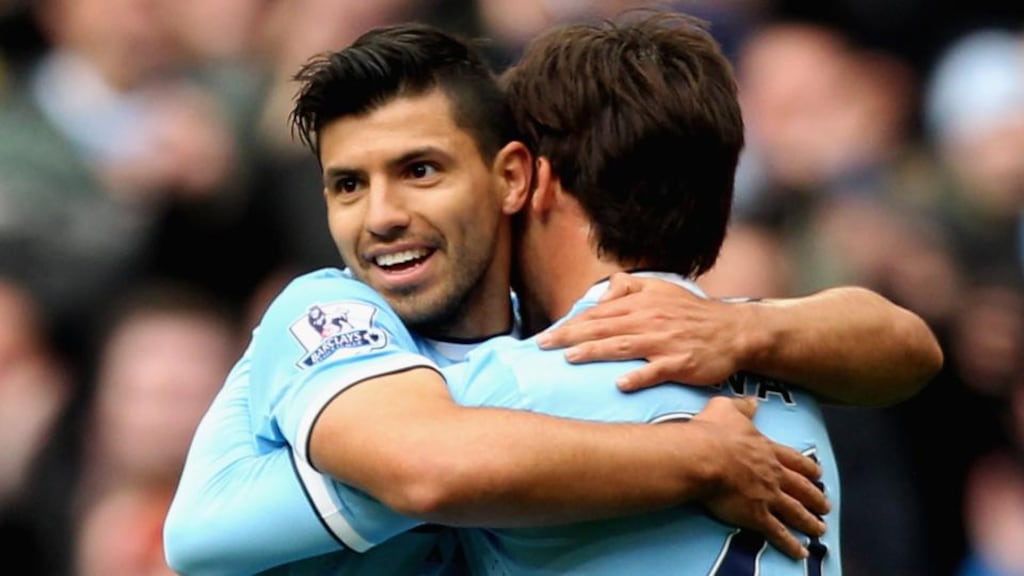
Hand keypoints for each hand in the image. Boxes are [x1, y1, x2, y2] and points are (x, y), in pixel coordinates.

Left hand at [537, 273, 749, 389]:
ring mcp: (665, 342)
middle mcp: (650, 320)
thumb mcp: (661, 289)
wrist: (733, 331)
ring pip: (624, 346)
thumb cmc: (693, 313)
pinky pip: (657, 370)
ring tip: (570, 358)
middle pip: (604, 327)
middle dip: (570, 336)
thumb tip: (602, 291)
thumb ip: (629, 287)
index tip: (546, 335)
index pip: (599, 313)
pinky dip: (639, 376)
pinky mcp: (682, 363)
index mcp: (642, 304)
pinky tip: (621, 384)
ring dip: (595, 351)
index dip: (571, 323)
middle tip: (543, 346)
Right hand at [687, 397, 827, 559]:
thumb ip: (742, 406)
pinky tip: (800, 552)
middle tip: (825, 505)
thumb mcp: (726, 409)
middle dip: (815, 497)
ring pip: (795, 511)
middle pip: (801, 487)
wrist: (703, 457)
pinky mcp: (756, 515)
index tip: (819, 474)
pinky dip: (791, 544)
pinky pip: (777, 532)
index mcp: (767, 450)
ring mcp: (768, 495)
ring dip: (809, 521)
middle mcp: (773, 473)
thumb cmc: (712, 432)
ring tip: (820, 529)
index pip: (794, 460)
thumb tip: (752, 401)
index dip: (807, 468)